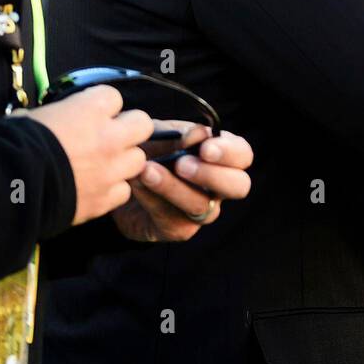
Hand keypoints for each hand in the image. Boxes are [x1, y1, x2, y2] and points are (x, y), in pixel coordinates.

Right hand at [18, 85, 151, 225]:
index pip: (114, 97)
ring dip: (123, 162)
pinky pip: (124, 191)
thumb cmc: (15, 146)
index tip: (90, 115)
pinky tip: (95, 189)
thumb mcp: (33, 117)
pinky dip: (113, 191)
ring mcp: (111, 169)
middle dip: (129, 129)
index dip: (102, 107)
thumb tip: (54, 118)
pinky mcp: (106, 198)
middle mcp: (109, 136)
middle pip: (142, 124)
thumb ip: (57, 115)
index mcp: (91, 109)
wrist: (10, 187)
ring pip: (139, 160)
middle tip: (110, 137)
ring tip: (103, 166)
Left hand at [113, 123, 253, 243]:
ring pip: (201, 204)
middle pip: (238, 186)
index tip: (205, 148)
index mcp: (222, 156)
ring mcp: (203, 210)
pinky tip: (137, 184)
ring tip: (147, 171)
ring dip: (173, 187)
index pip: (242, 155)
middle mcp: (219, 186)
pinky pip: (172, 217)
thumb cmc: (150, 149)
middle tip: (182, 165)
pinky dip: (152, 198)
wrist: (121, 176)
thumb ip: (182, 134)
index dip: (229, 152)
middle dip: (213, 175)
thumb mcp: (163, 134)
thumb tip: (201, 134)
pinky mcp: (180, 229)